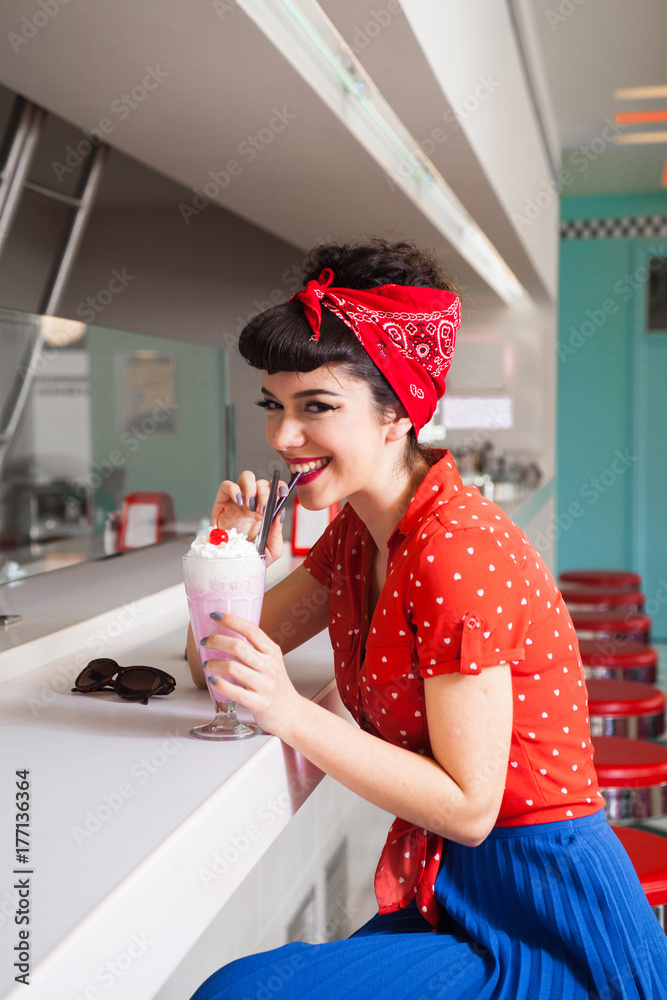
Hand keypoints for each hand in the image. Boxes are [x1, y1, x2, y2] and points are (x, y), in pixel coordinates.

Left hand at [201, 613, 303, 736]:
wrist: (291, 713)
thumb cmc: (276, 686)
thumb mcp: (272, 662)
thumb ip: (255, 649)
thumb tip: (227, 633)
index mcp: (272, 652)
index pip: (252, 630)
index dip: (231, 620)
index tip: (215, 615)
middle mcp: (270, 666)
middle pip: (238, 646)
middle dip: (216, 641)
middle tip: (205, 642)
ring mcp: (265, 685)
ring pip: (233, 668)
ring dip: (214, 664)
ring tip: (207, 664)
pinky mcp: (259, 703)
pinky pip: (235, 692)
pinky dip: (220, 684)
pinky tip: (212, 680)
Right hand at [210, 471, 288, 565]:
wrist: (230, 567)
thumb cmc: (251, 558)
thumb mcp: (272, 550)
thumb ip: (277, 533)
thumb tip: (280, 513)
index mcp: (266, 511)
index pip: (275, 490)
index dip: (280, 487)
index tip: (282, 494)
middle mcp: (253, 502)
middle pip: (262, 482)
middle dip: (265, 493)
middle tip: (262, 509)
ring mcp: (237, 500)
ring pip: (246, 477)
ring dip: (251, 488)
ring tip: (250, 506)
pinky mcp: (221, 502)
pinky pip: (226, 485)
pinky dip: (233, 489)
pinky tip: (239, 502)